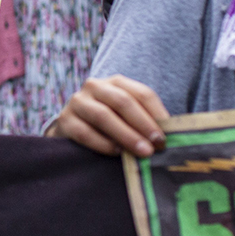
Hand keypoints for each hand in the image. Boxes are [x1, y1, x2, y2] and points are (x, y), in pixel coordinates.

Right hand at [47, 75, 168, 156]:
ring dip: (126, 135)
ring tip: (142, 152)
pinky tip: (117, 153)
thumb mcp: (125, 117)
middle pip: (122, 102)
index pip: (141, 93)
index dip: (157, 114)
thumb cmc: (107, 125)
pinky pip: (85, 132)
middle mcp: (94, 86)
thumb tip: (169, 139)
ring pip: (103, 116)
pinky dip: (103, 144)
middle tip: (157, 144)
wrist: (71, 130)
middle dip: (143, 124)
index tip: (167, 135)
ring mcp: (77, 102)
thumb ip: (144, 121)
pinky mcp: (65, 120)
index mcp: (115, 82)